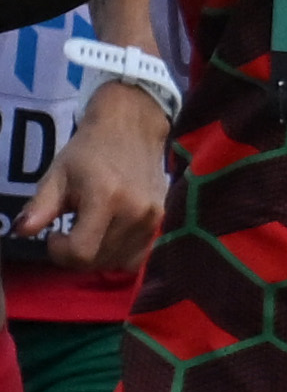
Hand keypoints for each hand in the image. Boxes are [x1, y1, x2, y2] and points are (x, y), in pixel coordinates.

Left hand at [21, 75, 166, 269]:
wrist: (132, 129)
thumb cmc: (88, 150)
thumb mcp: (57, 175)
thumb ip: (40, 206)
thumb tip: (21, 230)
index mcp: (106, 198)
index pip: (82, 252)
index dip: (60, 252)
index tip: (54, 234)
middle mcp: (135, 213)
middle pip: (99, 261)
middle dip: (76, 255)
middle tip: (68, 233)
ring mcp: (153, 219)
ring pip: (119, 263)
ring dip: (96, 256)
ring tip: (88, 234)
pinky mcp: (161, 221)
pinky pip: (137, 256)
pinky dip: (117, 255)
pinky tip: (106, 235)